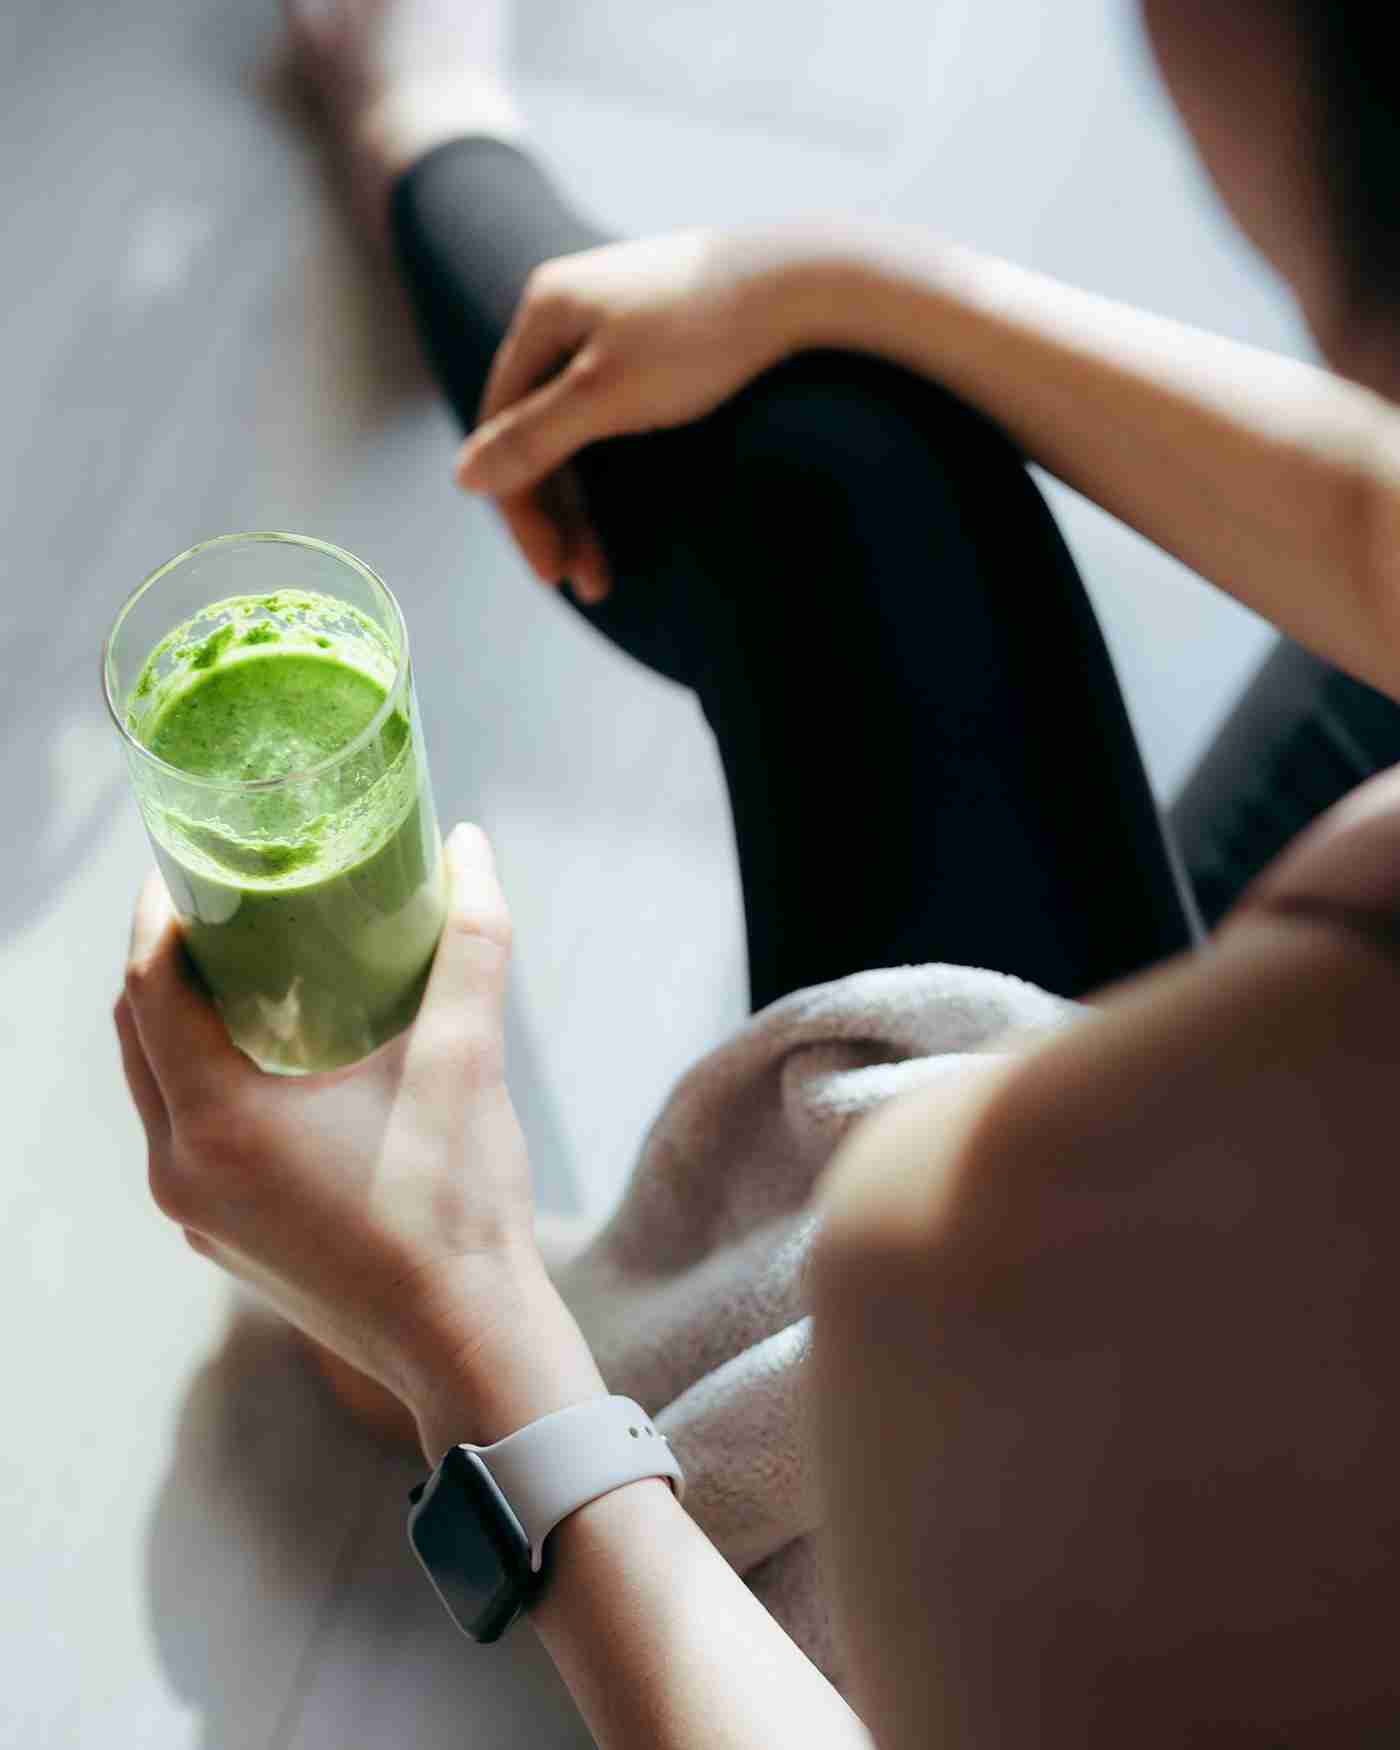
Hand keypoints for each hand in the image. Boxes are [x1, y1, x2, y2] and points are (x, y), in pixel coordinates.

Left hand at [116, 822, 602, 1457]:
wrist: (466, 1341)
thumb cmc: (460, 1205)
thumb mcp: (466, 1061)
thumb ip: (469, 946)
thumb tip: (470, 847)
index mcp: (221, 1121)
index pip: (148, 988)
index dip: (160, 914)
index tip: (189, 863)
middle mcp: (183, 1169)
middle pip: (136, 1033)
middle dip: (165, 959)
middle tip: (217, 903)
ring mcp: (194, 1214)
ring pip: (154, 1089)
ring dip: (180, 1022)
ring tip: (240, 971)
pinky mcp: (221, 1240)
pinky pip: (183, 1137)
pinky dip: (203, 1082)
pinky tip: (268, 1063)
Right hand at [455, 229, 809, 600]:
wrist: (805, 281)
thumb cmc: (703, 336)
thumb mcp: (606, 395)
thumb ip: (534, 438)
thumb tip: (463, 479)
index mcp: (542, 312)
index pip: (501, 425)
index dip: (519, 504)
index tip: (551, 571)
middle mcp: (568, 307)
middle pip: (537, 430)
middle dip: (558, 514)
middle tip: (585, 584)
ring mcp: (614, 318)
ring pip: (577, 427)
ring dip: (587, 503)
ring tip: (608, 570)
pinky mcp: (656, 333)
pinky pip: (610, 412)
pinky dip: (614, 466)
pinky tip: (629, 509)